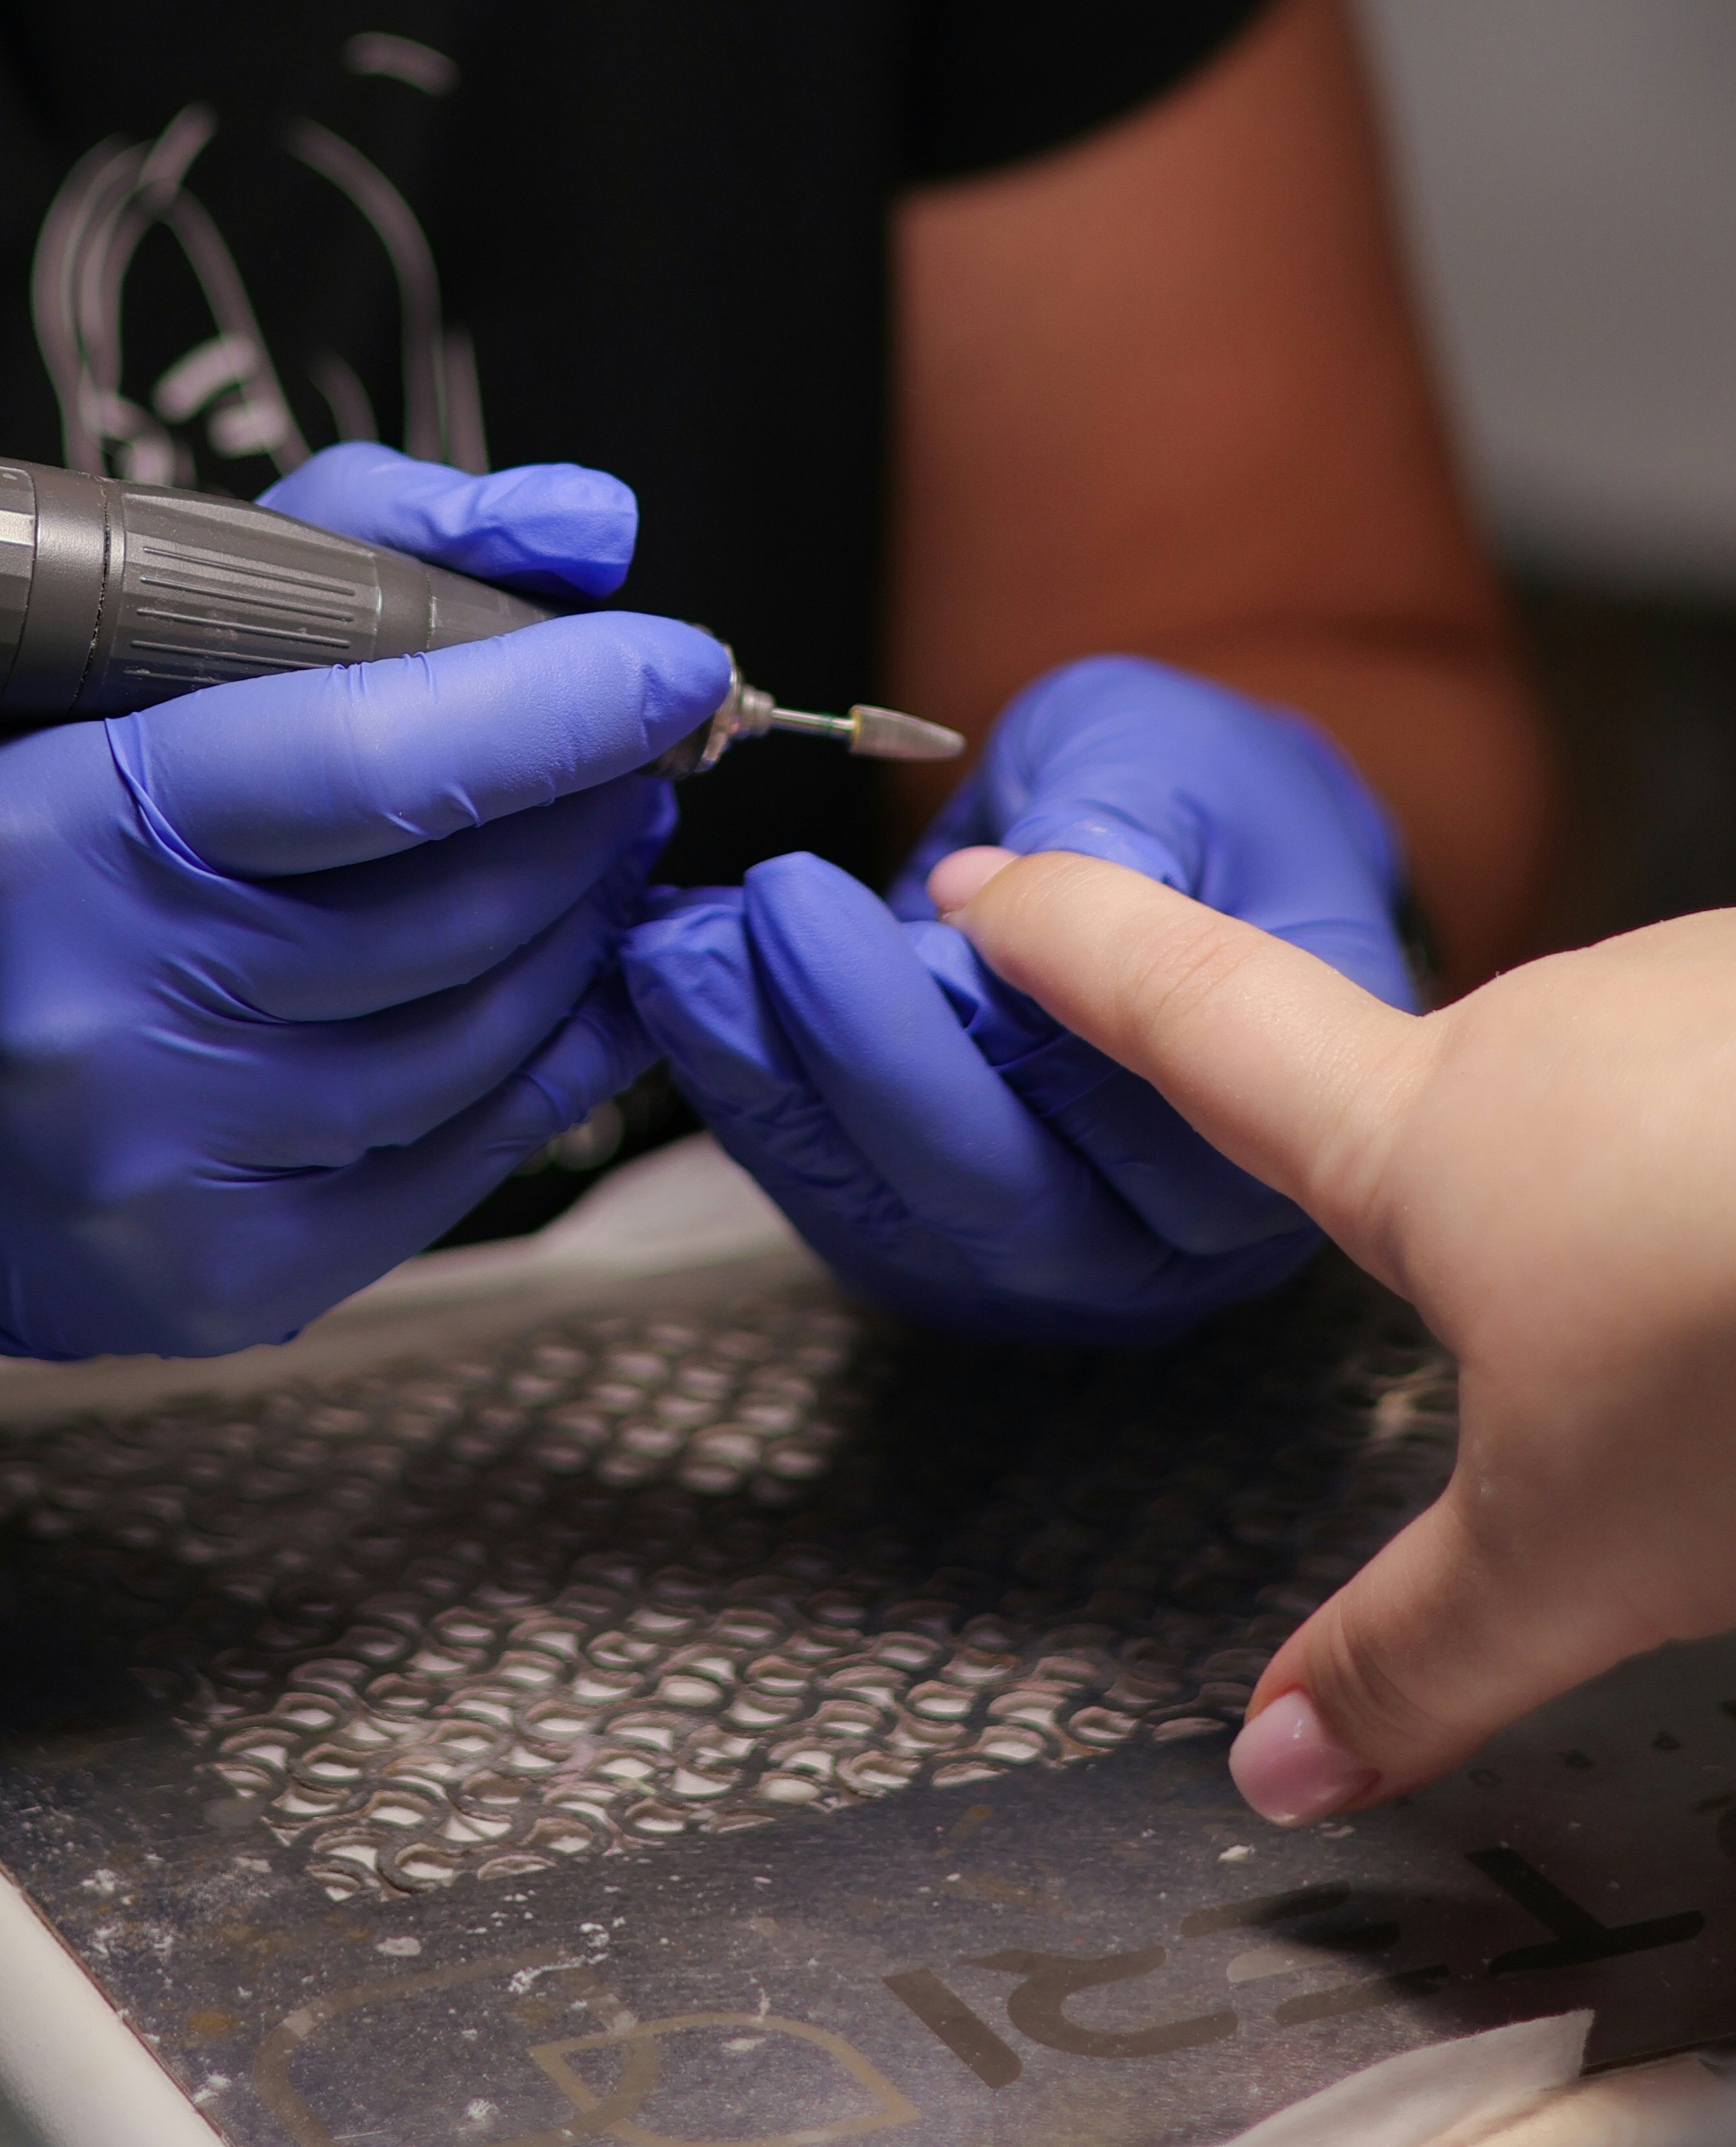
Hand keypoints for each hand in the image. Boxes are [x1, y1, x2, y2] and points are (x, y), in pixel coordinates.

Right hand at [0, 453, 726, 1444]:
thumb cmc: (17, 846)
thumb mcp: (124, 655)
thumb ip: (351, 545)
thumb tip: (584, 528)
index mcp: (53, 824)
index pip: (367, 759)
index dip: (556, 708)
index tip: (679, 664)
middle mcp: (92, 1011)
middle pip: (450, 911)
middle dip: (589, 817)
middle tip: (640, 759)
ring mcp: (155, 1170)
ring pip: (474, 1040)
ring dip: (581, 936)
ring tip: (603, 860)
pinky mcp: (215, 1283)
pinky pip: (460, 1160)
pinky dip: (557, 1064)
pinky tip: (583, 990)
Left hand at [621, 656, 1407, 1342]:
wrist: (1182, 847)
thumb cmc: (1206, 803)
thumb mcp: (1173, 765)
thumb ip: (1105, 830)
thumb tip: (977, 900)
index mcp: (1280, 1121)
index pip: (1125, 1099)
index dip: (983, 1009)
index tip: (853, 904)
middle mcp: (1169, 1235)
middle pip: (991, 1188)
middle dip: (844, 1053)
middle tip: (729, 929)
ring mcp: (1050, 1263)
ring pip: (891, 1207)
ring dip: (764, 1079)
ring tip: (678, 955)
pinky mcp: (944, 1250)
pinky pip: (832, 1195)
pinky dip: (746, 1096)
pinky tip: (684, 997)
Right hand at [946, 851, 1735, 1821]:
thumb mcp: (1575, 1557)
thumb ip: (1412, 1654)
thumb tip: (1280, 1760)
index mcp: (1416, 1139)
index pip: (1182, 1011)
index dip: (1066, 942)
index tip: (980, 881)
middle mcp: (1538, 1028)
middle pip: (1454, 1115)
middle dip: (1496, 1227)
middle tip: (1592, 1362)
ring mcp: (1686, 987)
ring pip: (1623, 1109)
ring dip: (1654, 1209)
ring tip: (1733, 1335)